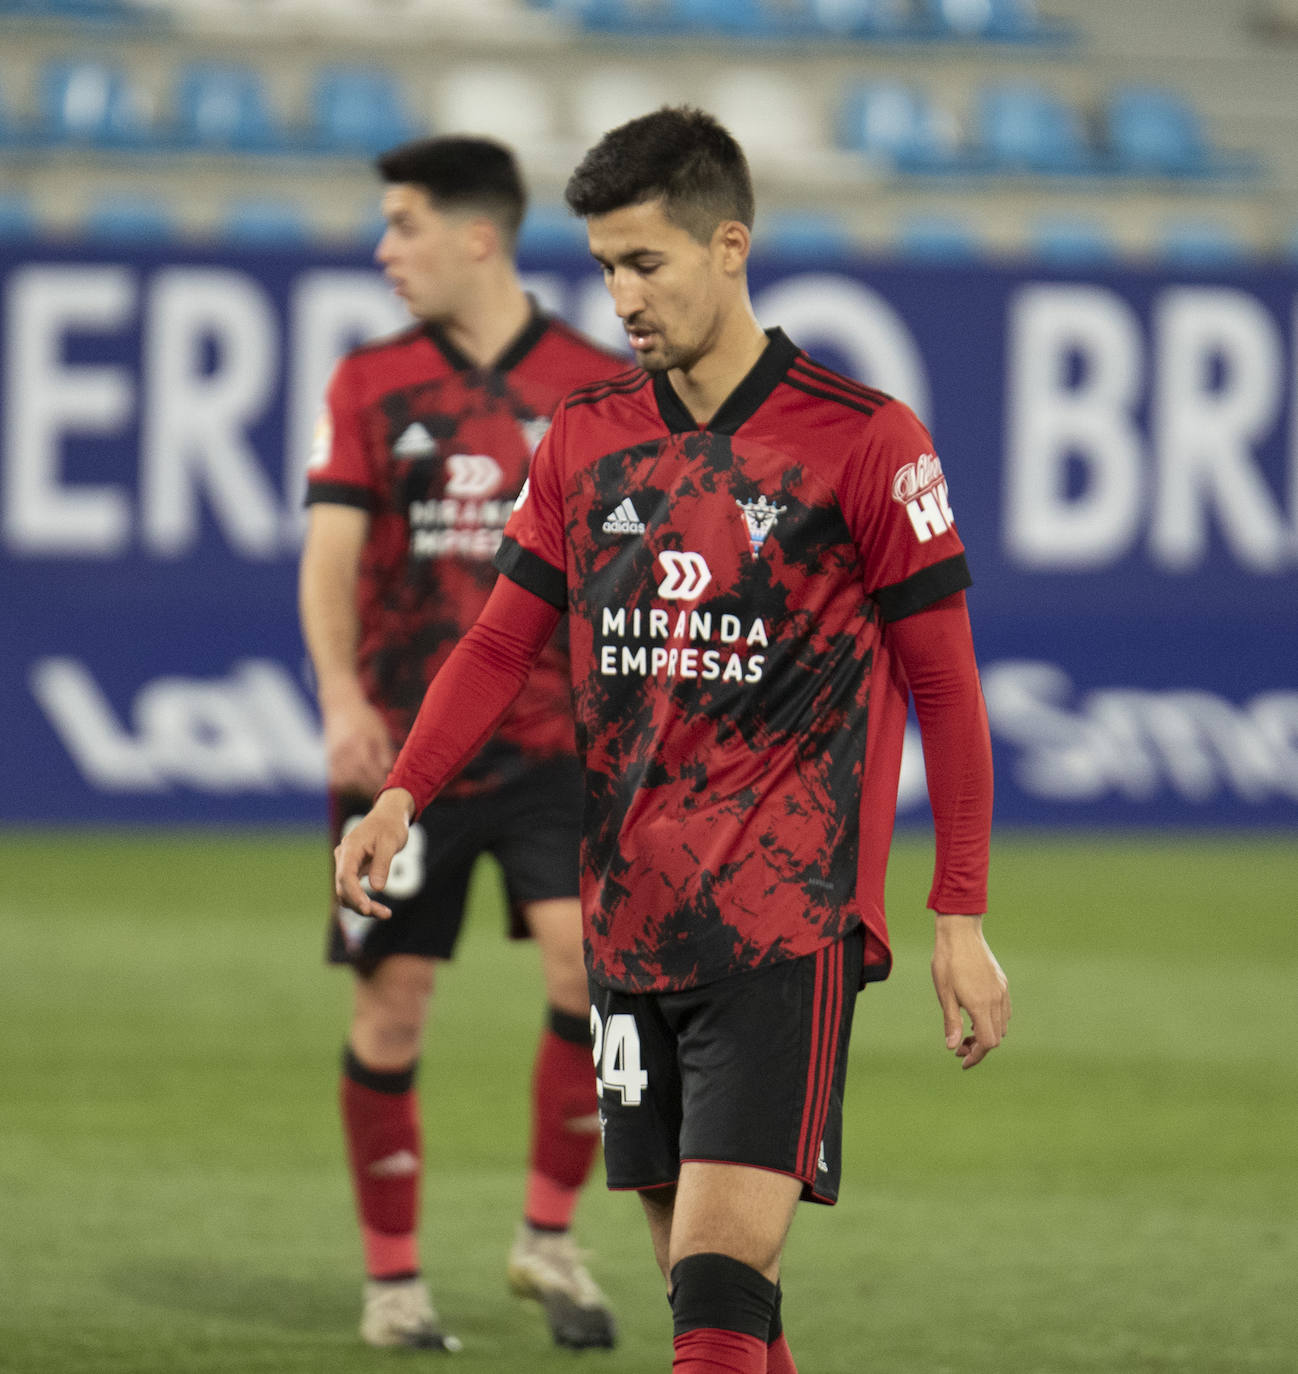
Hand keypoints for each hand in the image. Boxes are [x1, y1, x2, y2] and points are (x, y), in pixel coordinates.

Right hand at [322, 691, 395, 795]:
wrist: (341, 706)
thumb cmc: (365, 718)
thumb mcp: (380, 731)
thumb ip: (385, 752)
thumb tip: (390, 773)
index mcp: (357, 742)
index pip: (368, 767)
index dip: (379, 779)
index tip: (390, 787)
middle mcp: (342, 750)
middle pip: (356, 777)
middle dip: (371, 787)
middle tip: (384, 791)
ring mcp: (333, 756)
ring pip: (345, 781)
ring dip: (359, 788)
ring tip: (372, 787)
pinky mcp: (328, 760)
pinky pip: (336, 780)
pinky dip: (346, 785)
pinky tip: (358, 783)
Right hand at [333, 789, 415, 918]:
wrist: (388, 815)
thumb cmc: (390, 826)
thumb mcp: (390, 842)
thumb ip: (382, 864)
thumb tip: (376, 888)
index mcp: (350, 849)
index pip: (346, 876)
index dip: (355, 894)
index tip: (367, 908)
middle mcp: (343, 858)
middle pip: (344, 888)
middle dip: (361, 904)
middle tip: (385, 914)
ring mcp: (346, 864)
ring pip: (346, 892)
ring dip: (362, 906)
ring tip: (385, 914)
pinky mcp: (352, 870)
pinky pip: (352, 889)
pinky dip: (362, 900)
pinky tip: (378, 909)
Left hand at [930, 915, 1010, 1069]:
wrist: (960, 932)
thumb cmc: (947, 961)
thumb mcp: (944, 993)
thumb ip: (951, 1022)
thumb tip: (953, 1047)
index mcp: (981, 1005)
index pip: (987, 1043)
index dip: (976, 1056)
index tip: (961, 1061)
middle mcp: (996, 1000)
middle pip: (996, 1037)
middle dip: (979, 1048)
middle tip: (959, 1047)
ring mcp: (1002, 991)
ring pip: (1002, 1025)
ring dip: (986, 1034)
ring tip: (965, 1032)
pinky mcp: (1002, 983)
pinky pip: (1004, 1011)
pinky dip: (993, 1021)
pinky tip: (976, 1016)